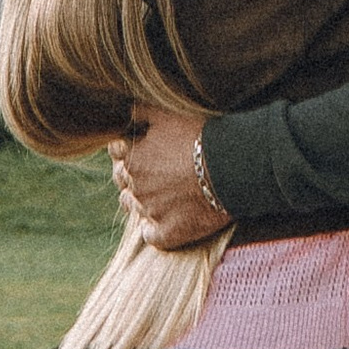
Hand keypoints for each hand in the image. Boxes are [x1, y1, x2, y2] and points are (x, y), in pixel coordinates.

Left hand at [109, 111, 223, 247]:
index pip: (116, 152)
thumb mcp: (167, 114)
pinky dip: (153, 230)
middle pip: (122, 180)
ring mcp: (151, 211)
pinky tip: (163, 222)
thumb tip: (127, 113)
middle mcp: (137, 186)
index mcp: (133, 158)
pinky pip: (151, 236)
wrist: (232, 168)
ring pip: (133, 207)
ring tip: (159, 193)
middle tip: (154, 169)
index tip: (143, 147)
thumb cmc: (201, 137)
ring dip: (140, 200)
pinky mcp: (169, 232)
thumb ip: (140, 113)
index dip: (128, 148)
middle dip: (132, 173)